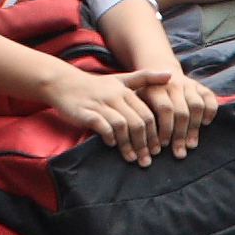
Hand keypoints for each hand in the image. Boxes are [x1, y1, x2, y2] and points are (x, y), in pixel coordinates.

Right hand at [43, 65, 162, 161]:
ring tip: (132, 158)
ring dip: (129, 145)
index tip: (158, 149)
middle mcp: (115, 96)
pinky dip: (109, 137)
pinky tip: (112, 144)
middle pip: (138, 122)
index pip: (148, 114)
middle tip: (147, 159)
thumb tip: (170, 75)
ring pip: (122, 126)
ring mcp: (100, 104)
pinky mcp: (86, 112)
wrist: (63, 83)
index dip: (155, 134)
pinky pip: (102, 126)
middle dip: (145, 143)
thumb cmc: (96, 86)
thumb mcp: (121, 79)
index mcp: (126, 91)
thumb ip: (145, 78)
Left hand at [118, 64, 215, 154]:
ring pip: (197, 106)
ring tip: (191, 145)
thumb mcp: (136, 100)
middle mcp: (173, 84)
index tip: (163, 145)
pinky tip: (205, 123)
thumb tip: (142, 144)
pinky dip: (210, 111)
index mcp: (155, 88)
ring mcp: (188, 84)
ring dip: (195, 128)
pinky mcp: (199, 86)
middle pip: (182, 112)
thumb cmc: (144, 94)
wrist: (158, 69)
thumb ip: (140, 117)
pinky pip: (209, 98)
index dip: (166, 129)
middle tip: (179, 153)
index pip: (165, 109)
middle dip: (180, 135)